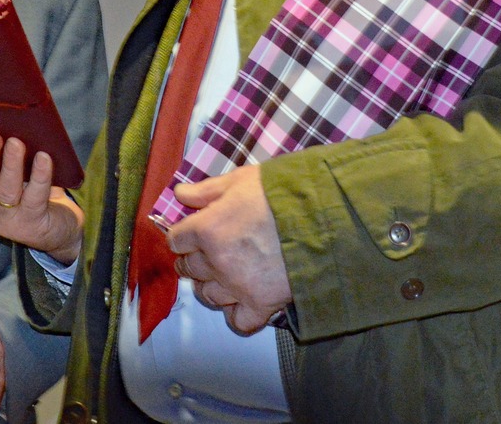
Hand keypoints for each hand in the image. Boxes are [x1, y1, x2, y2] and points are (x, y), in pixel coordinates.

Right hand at [0, 130, 83, 264]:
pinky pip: (35, 197)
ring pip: (7, 189)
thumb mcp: (14, 178)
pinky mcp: (31, 223)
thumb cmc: (33, 196)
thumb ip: (5, 158)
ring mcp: (8, 218)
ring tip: (16, 143)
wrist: (57, 231)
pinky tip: (44, 159)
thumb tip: (8, 124)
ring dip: (11, 164)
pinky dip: (40, 176)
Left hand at [165, 164, 292, 334]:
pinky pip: (237, 321)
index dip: (183, 237)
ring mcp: (237, 285)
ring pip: (207, 296)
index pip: (176, 240)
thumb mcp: (241, 180)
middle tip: (205, 255)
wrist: (323, 216)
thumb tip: (179, 193)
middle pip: (189, 269)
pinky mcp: (261, 304)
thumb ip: (206, 190)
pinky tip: (240, 301)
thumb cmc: (281, 193)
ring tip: (221, 277)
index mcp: (207, 228)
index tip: (190, 236)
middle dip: (194, 261)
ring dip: (209, 287)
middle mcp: (216, 261)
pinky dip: (235, 314)